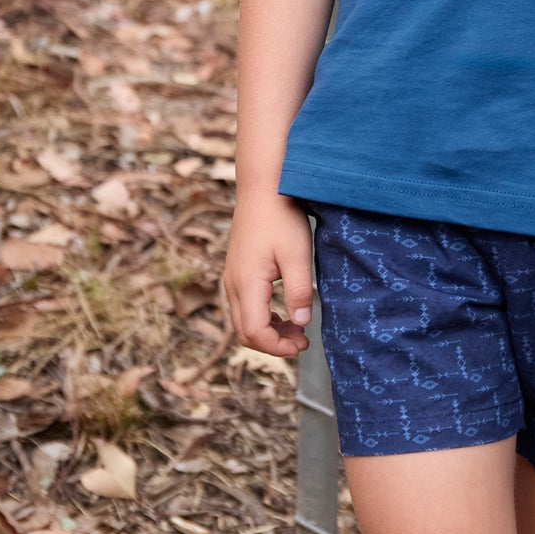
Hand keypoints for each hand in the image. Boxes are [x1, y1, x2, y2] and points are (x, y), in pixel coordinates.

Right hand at [223, 191, 315, 358]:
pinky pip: (243, 306)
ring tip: (297, 329)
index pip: (255, 332)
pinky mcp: (236, 270)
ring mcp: (232, 277)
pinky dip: (262, 317)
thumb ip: (299, 291)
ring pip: (243, 320)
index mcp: (246, 283)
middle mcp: (232, 284)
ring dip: (268, 331)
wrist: (263, 186)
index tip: (303, 345)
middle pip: (245, 332)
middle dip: (273, 344)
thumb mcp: (297, 255)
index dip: (277, 347)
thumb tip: (301, 323)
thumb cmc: (282, 217)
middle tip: (302, 341)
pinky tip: (284, 312)